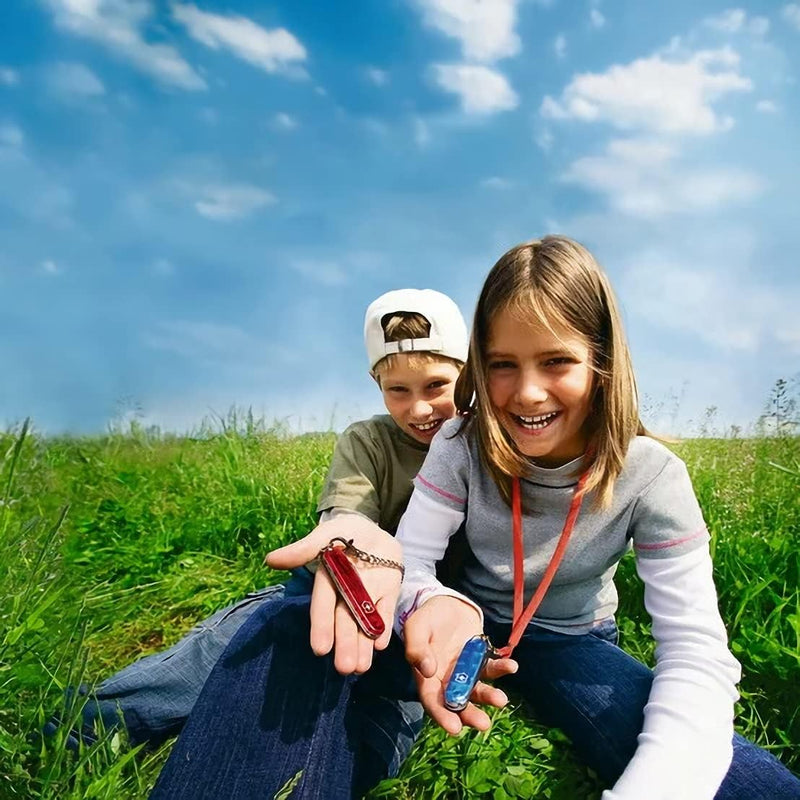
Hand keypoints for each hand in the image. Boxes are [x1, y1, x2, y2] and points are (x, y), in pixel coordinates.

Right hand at [266, 515, 401, 674]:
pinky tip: (381, 645)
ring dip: (363, 644)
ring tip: (360, 668)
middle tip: (344, 669)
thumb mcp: (324, 535)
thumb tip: (270, 560)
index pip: (323, 606)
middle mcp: (346, 593)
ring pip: (364, 622)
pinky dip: (383, 627)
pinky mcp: (388, 592)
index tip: (320, 649)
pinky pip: (385, 611)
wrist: (373, 529)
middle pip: (344, 621)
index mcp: (328, 581)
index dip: (321, 626)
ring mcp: (368, 594)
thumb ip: (303, 549)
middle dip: (345, 644)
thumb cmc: (343, 532)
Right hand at [404, 595, 517, 734]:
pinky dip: (502, 668)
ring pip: (478, 689)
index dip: (442, 716)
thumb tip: (427, 670)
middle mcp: (447, 680)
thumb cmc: (426, 618)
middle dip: (470, 715)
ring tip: (501, 700)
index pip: (433, 702)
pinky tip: (511, 666)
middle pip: (458, 703)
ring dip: (489, 696)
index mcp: (427, 678)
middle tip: (484, 724)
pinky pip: (492, 667)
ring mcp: (466, 671)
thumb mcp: (416, 628)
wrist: (445, 603)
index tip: (455, 728)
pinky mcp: (481, 659)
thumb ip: (416, 648)